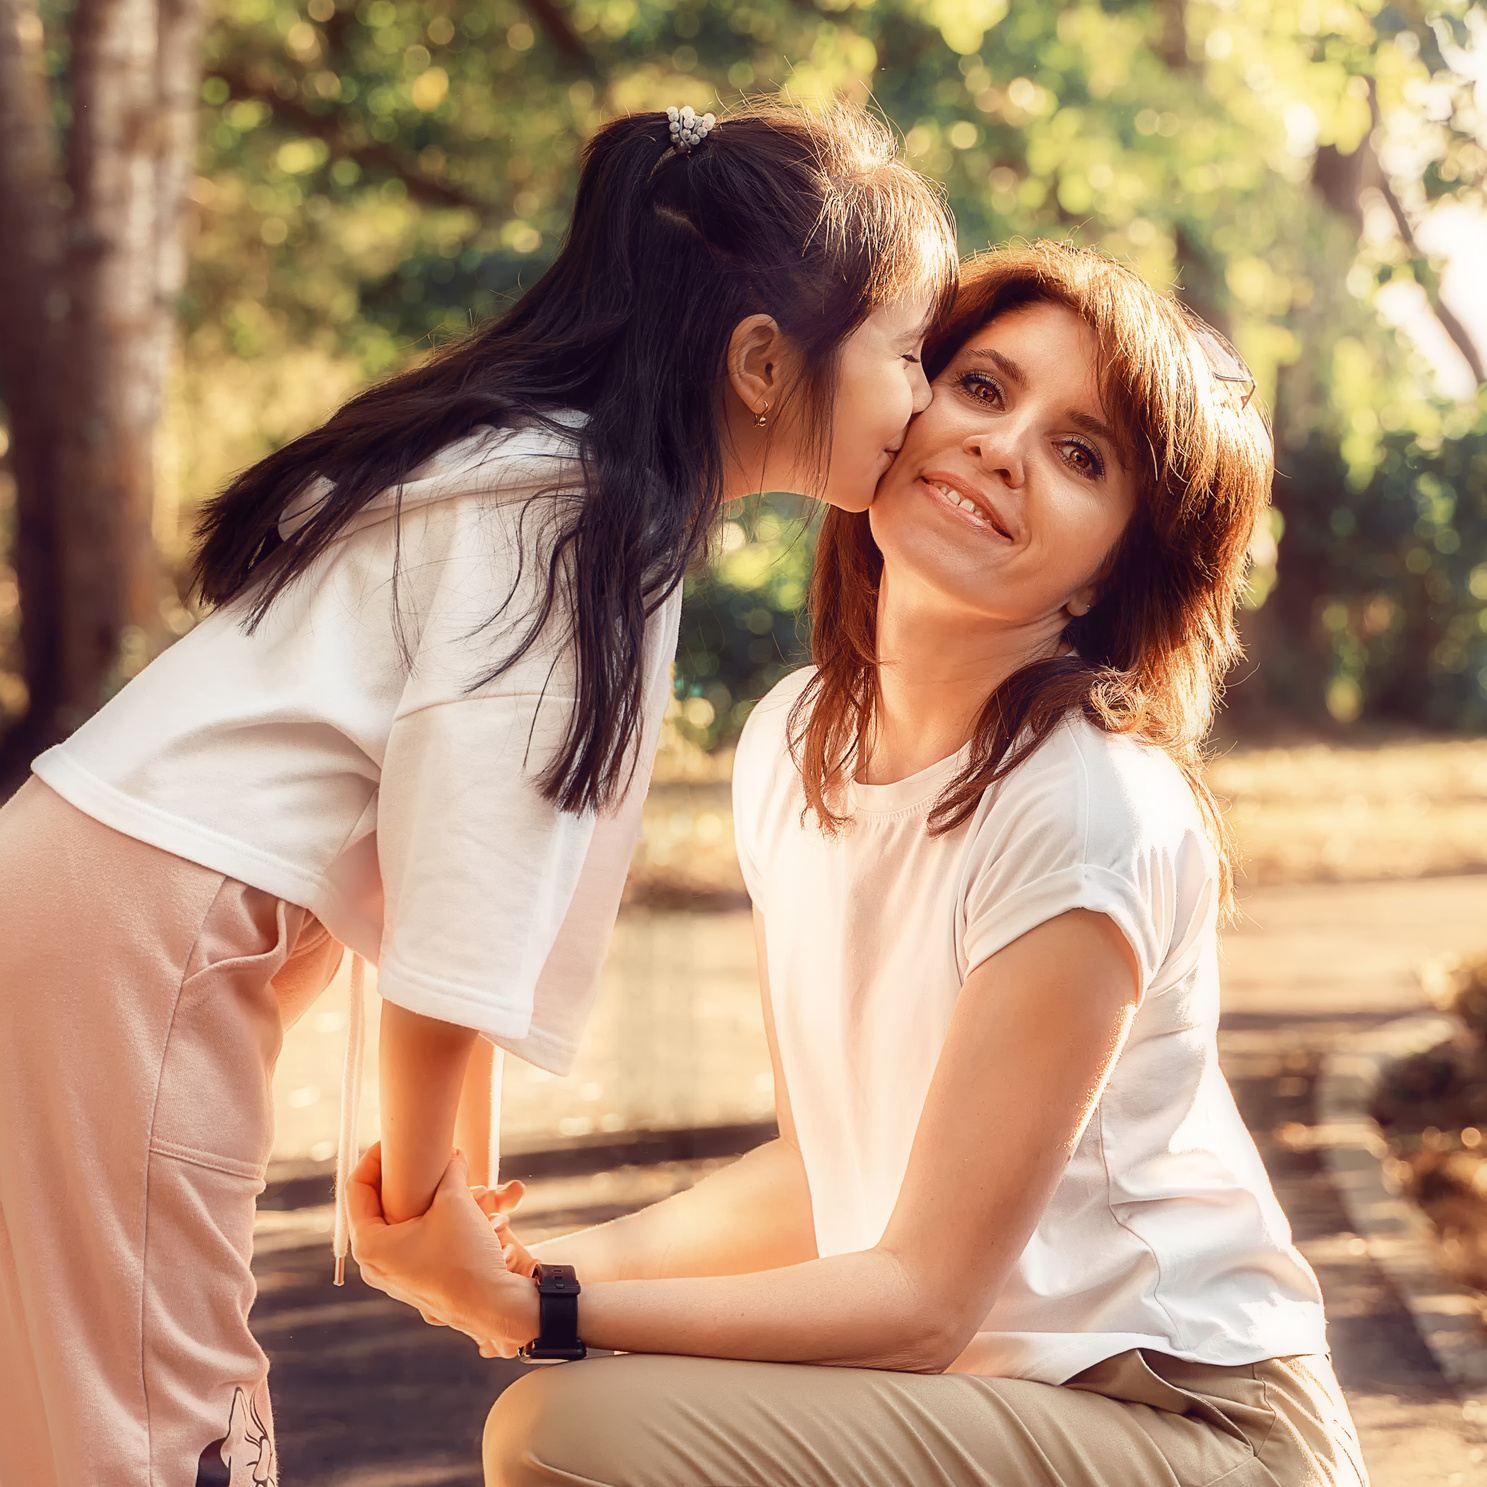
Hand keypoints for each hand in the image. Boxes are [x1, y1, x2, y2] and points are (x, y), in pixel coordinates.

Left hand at [349, 1144, 538, 1356]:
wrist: (493, 1305)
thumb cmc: (466, 1258)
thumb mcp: (455, 1201)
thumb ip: (449, 1171)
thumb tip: (453, 1156)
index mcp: (370, 1245)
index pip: (357, 1189)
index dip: (374, 1158)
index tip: (395, 1142)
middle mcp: (374, 1264)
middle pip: (377, 1205)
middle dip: (402, 1178)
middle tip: (418, 1158)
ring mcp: (394, 1275)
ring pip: (400, 1223)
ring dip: (422, 1199)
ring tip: (445, 1182)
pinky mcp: (415, 1280)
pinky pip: (416, 1240)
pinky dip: (433, 1220)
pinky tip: (457, 1209)